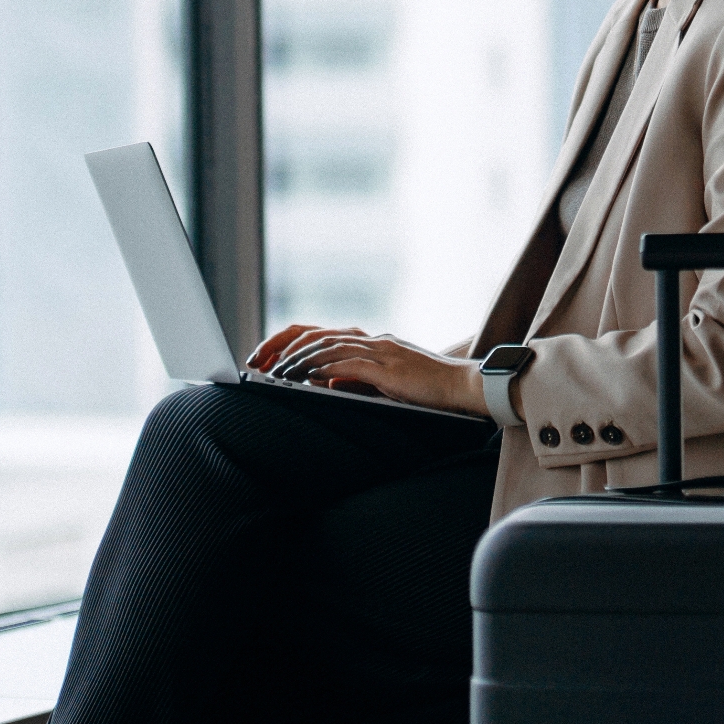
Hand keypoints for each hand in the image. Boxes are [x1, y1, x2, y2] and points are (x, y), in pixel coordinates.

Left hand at [246, 325, 482, 414]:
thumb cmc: (432, 390)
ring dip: (296, 359)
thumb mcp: (388, 383)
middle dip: (282, 345)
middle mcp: (372, 340)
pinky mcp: (387, 367)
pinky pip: (346, 363)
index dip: (291, 342)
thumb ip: (359, 379)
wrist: (466, 386)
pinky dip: (321, 368)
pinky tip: (303, 377)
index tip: (268, 357)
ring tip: (273, 372)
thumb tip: (327, 383)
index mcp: (372, 342)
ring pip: (327, 346)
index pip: (322, 334)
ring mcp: (380, 350)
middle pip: (316, 333)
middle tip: (257, 360)